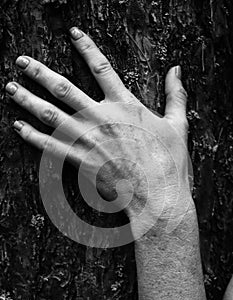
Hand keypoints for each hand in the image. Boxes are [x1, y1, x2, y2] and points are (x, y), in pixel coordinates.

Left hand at [6, 27, 191, 239]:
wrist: (159, 195)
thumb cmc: (169, 162)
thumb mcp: (177, 125)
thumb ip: (175, 95)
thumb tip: (176, 70)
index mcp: (125, 105)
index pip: (102, 68)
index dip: (87, 48)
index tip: (73, 34)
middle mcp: (102, 118)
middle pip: (64, 88)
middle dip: (41, 72)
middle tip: (21, 62)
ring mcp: (89, 140)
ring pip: (51, 114)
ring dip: (28, 100)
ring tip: (11, 89)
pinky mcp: (81, 161)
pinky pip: (51, 147)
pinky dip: (32, 137)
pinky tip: (18, 127)